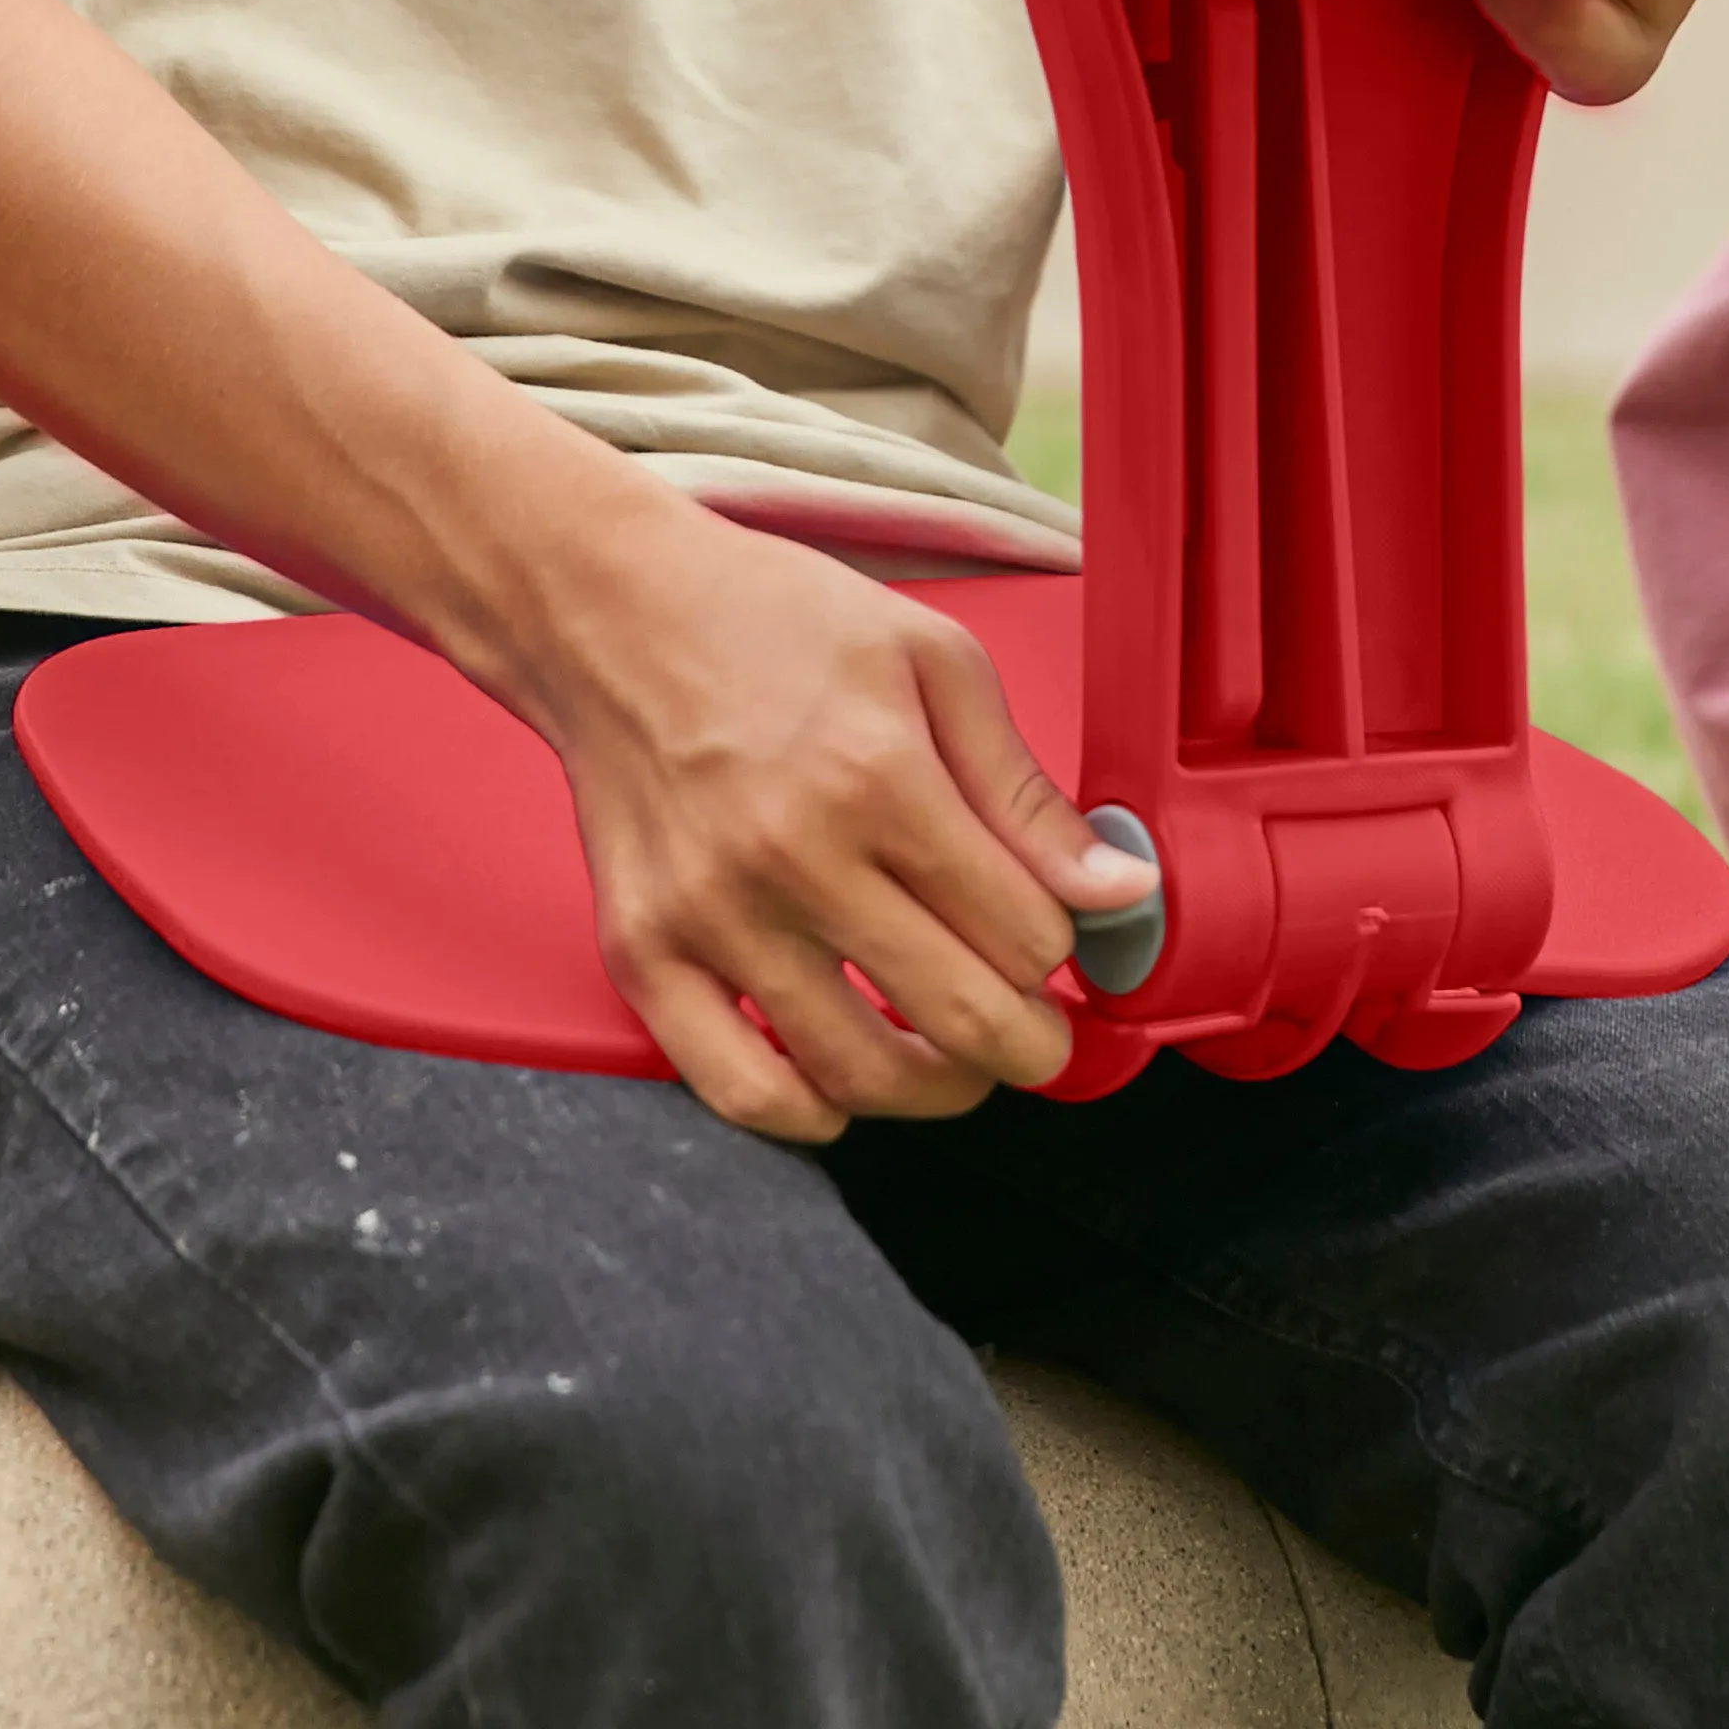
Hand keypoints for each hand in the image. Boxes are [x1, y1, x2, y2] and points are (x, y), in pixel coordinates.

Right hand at [518, 490, 1157, 1145]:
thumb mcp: (932, 663)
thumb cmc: (776, 621)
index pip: (1022, 934)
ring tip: (954, 1057)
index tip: (1052, 938)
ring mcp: (710, 916)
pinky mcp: (641, 953)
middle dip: (1028, 1046)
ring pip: (857, 1074)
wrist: (610, 614)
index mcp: (878, 777)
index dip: (1059, 951)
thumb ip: (1024, 792)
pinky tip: (843, 1083)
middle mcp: (793, 857)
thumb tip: (1118, 891)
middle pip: (958, 1017)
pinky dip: (807, 1113)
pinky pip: (736, 1089)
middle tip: (1037, 1035)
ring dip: (935, 1088)